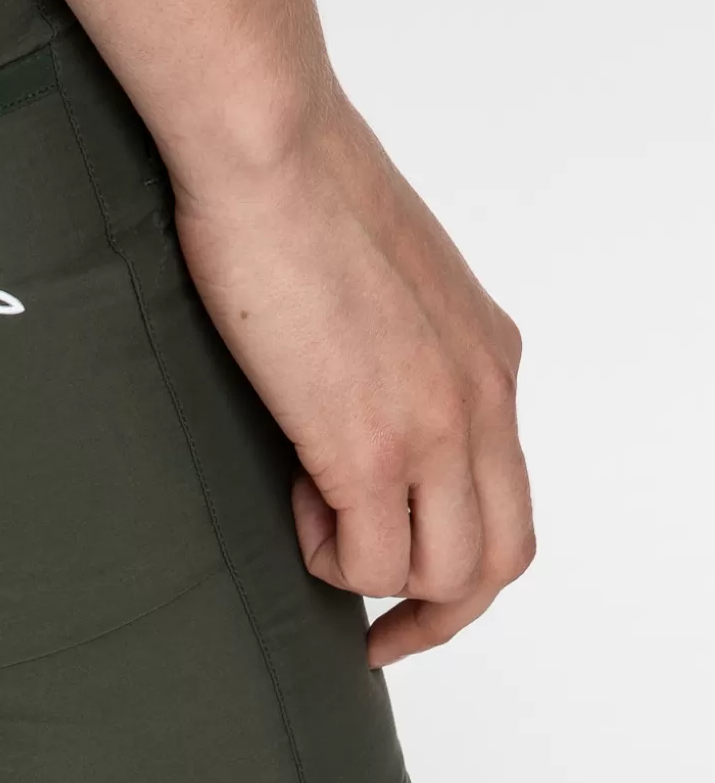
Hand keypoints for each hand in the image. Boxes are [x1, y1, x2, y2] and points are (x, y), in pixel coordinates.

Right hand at [171, 96, 533, 665]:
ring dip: (371, 576)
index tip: (403, 578)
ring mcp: (433, 429)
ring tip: (308, 522)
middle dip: (440, 611)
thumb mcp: (379, 277)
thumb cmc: (298, 188)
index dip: (462, 556)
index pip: (509, 494)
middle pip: (499, 558)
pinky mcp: (366, 445)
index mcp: (488, 359)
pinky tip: (292, 505)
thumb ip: (389, 345)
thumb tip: (344, 388)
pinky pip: (367, 560)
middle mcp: (482, 400)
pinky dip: (328, 558)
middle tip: (377, 631)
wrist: (272, 151)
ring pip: (444, 575)